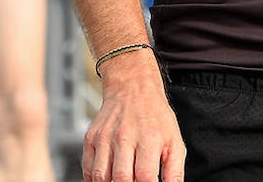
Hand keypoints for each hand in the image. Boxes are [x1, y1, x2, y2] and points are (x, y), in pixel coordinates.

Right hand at [84, 54, 185, 181]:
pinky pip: (88, 168)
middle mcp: (124, 136)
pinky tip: (107, 178)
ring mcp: (105, 137)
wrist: (133, 89)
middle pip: (121, 178)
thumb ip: (175, 172)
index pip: (145, 177)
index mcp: (148, 138)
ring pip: (101, 176)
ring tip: (121, 181)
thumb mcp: (174, 142)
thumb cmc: (155, 117)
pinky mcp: (91, 138)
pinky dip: (95, 180)